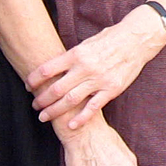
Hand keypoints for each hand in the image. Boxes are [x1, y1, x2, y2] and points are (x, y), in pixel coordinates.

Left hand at [27, 12, 165, 131]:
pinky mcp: (111, 90)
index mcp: (76, 54)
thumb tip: (54, 67)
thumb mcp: (86, 43)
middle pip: (56, 89)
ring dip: (54, 111)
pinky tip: (71, 126)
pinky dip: (81, 119)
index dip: (34, 79)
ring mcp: (98, 80)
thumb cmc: (110, 39)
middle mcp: (85, 68)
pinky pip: (93, 108)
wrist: (136, 40)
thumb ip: (72, 56)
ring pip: (70, 101)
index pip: (47, 69)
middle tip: (34, 105)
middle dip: (41, 99)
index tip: (28, 86)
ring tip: (44, 117)